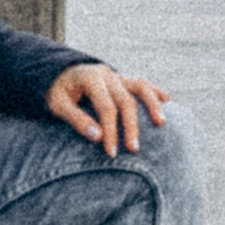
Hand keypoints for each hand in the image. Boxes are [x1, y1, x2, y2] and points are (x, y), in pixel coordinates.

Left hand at [44, 61, 168, 154]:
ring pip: (140, 86)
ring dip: (152, 105)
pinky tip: (166, 100)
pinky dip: (154, 91)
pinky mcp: (123, 79)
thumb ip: (76, 119)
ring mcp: (117, 75)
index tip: (111, 151)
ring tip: (161, 123)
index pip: (105, 106)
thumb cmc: (57, 92)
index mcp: (90, 77)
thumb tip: (97, 137)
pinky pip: (142, 83)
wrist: (58, 73)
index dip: (109, 130)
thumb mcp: (58, 104)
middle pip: (125, 100)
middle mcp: (107, 74)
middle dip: (131, 126)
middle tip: (133, 149)